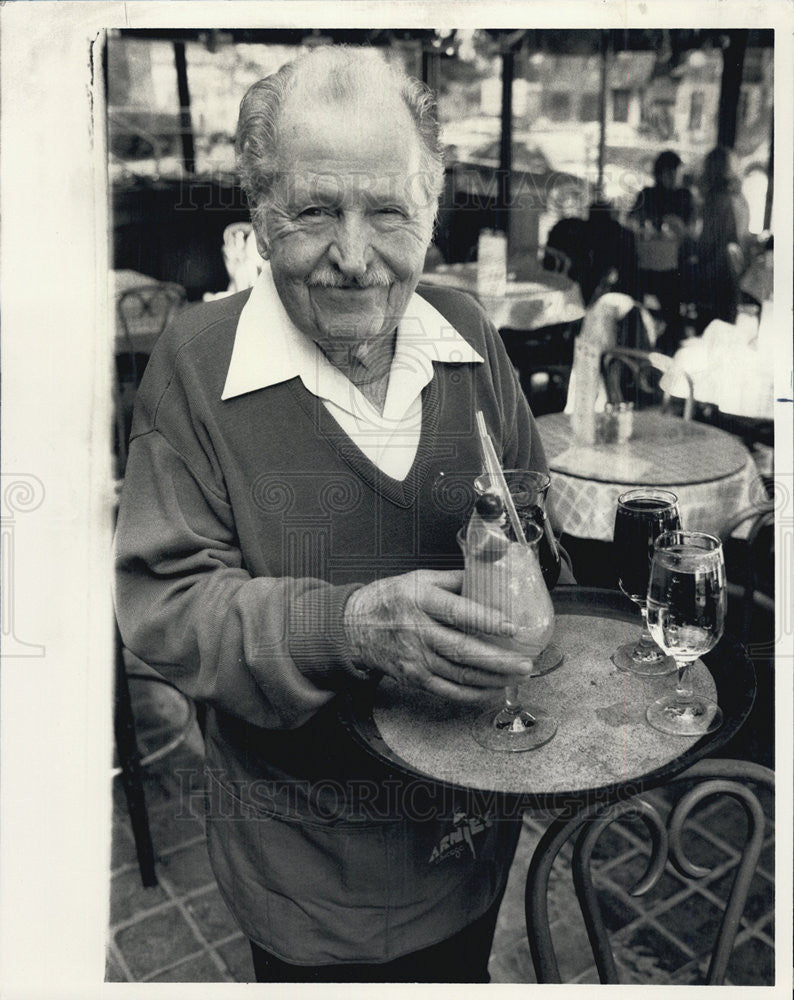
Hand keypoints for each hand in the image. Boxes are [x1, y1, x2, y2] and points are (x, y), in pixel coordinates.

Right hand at [343, 569, 535, 702]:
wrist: (355, 626)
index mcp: (420, 599)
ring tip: (517, 676)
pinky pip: (447, 690)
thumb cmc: (391, 598)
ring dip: (492, 678)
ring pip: (459, 674)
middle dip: (498, 660)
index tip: (510, 627)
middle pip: (462, 650)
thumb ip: (455, 580)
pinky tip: (492, 689)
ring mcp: (414, 657)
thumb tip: (492, 578)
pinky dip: (472, 693)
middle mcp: (417, 630)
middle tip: (525, 663)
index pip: (456, 611)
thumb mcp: (420, 578)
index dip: (485, 620)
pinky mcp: (413, 677)